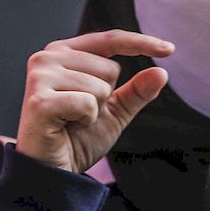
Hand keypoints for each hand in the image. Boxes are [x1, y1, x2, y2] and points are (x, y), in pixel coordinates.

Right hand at [15, 29, 172, 172]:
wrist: (52, 171)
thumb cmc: (77, 139)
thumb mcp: (114, 112)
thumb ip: (136, 92)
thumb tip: (162, 72)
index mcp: (64, 52)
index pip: (110, 39)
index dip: (141, 43)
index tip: (171, 50)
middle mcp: (48, 57)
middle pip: (111, 68)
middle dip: (105, 97)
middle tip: (79, 114)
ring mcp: (40, 76)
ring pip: (101, 87)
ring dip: (94, 111)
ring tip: (71, 120)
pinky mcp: (39, 100)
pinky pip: (88, 104)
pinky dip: (85, 120)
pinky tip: (65, 127)